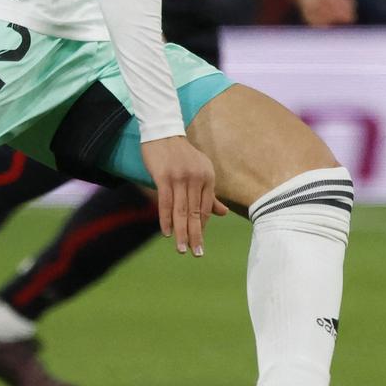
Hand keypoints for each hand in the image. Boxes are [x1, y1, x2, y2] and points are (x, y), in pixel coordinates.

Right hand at [142, 135, 226, 256]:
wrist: (162, 132)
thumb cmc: (181, 155)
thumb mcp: (200, 171)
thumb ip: (209, 194)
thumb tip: (224, 214)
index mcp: (208, 176)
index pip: (206, 207)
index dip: (202, 226)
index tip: (199, 241)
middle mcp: (196, 177)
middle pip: (195, 212)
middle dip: (195, 234)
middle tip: (196, 253)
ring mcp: (180, 177)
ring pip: (181, 210)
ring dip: (181, 232)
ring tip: (182, 248)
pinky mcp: (163, 176)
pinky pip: (166, 202)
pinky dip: (165, 219)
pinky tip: (166, 232)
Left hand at [275, 0, 358, 26]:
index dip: (346, 3)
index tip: (352, 6)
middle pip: (333, 6)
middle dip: (341, 12)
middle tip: (349, 17)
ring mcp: (311, 0)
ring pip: (324, 12)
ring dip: (332, 16)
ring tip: (340, 19)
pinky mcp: (302, 4)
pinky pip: (310, 16)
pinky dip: (317, 22)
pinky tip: (325, 27)